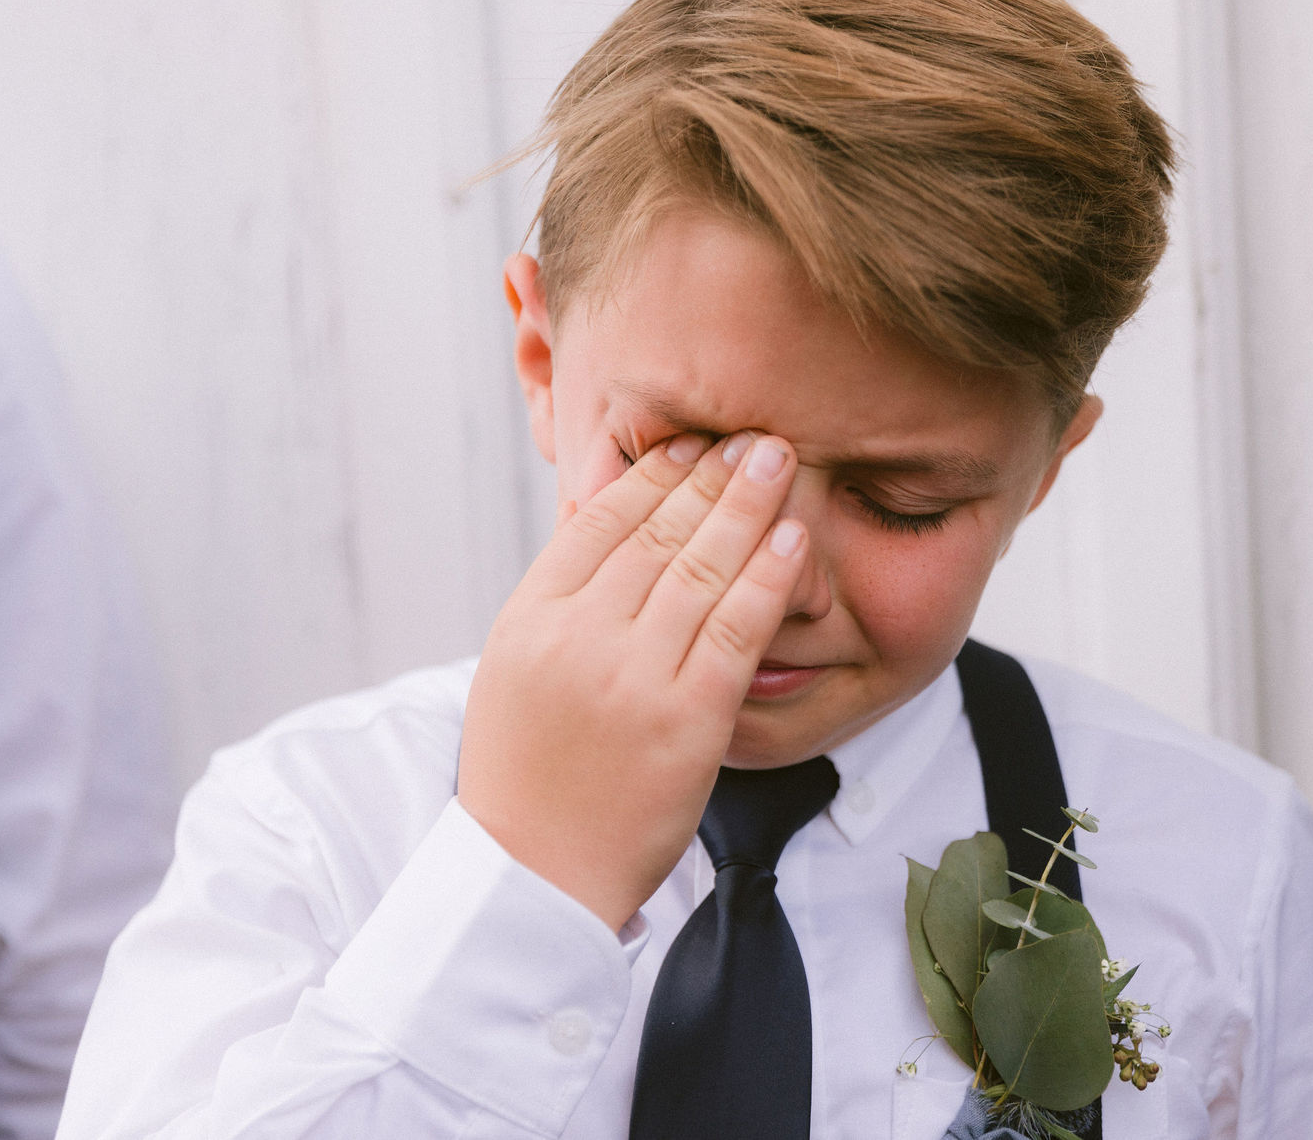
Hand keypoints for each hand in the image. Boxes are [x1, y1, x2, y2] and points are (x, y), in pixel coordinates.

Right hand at [457, 431, 806, 929]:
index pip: (597, 521)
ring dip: (747, 508)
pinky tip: (795, 541)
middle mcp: (577, 637)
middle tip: (753, 435)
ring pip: (700, 569)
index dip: (651, 475)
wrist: (533, 876)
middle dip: (711, 476)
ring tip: (781, 463)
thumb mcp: (517, 671)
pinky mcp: (685, 720)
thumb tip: (606, 528)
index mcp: (529, 619)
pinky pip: (737, 630)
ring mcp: (631, 677)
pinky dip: (769, 578)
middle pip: (656, 533)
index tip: (690, 445)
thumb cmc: (530, 775)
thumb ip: (561, 603)